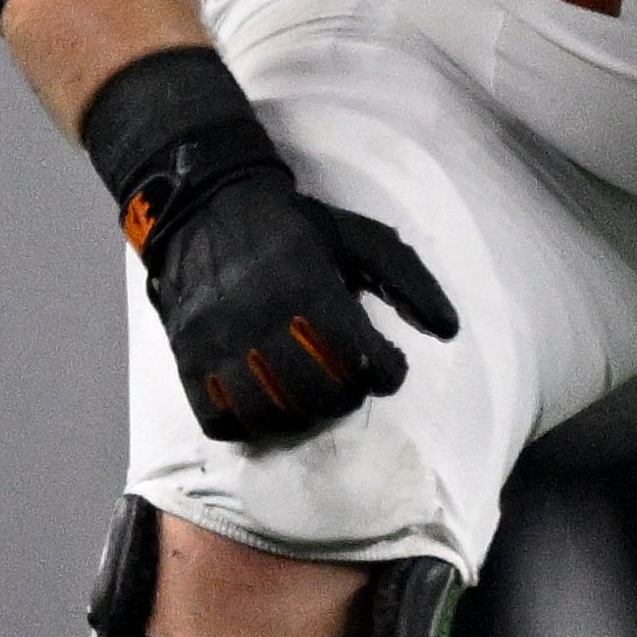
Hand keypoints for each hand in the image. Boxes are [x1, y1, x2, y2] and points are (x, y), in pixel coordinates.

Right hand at [89, 62, 459, 445]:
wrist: (205, 210)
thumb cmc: (295, 228)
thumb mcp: (360, 239)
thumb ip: (408, 281)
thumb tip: (448, 330)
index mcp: (311, 288)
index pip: (363, 361)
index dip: (388, 372)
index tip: (387, 362)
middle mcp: (263, 321)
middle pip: (320, 396)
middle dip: (347, 397)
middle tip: (348, 380)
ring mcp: (219, 345)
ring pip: (271, 416)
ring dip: (303, 416)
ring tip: (310, 395)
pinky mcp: (188, 362)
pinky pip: (221, 422)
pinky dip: (250, 426)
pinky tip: (267, 404)